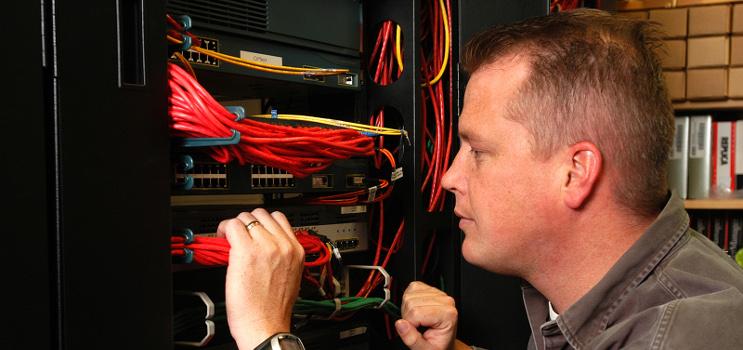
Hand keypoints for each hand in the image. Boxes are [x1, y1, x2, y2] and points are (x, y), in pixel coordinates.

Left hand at [217, 208, 304, 349]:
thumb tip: (265, 245)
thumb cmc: (274, 309)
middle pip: (262, 215)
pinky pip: (232, 226)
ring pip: (246, 218)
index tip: (254, 232)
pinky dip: (224, 230)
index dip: (262, 224)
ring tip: (230, 239)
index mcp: (296, 251)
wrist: (265, 325)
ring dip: (236, 226)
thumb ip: (282, 256)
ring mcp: (265, 246)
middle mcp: (283, 245)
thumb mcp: (290, 276)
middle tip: (240, 236)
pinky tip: (222, 239)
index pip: (279, 219)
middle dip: (249, 223)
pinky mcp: (245, 251)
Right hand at [396, 281, 457, 349]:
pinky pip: (411, 288)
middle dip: (408, 317)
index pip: (416, 312)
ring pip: (409, 295)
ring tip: (418, 320)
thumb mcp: (425, 349)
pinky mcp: (429, 288)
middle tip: (417, 326)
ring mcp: (438, 293)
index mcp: (447, 314)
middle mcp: (445, 301)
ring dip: (408, 309)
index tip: (417, 332)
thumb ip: (412, 339)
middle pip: (411, 302)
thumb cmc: (437, 345)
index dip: (410, 325)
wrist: (443, 342)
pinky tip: (417, 310)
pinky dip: (409, 300)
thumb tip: (400, 324)